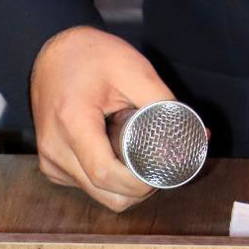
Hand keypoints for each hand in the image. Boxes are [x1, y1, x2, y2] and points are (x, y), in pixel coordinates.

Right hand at [30, 25, 174, 210]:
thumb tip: (198, 134)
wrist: (53, 52)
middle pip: (104, 194)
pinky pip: (87, 186)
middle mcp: (55, 149)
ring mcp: (50, 161)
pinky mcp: (52, 166)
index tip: (165, 170)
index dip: (140, 182)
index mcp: (72, 122)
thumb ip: (163, 103)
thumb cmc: (91, 55)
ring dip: (124, 186)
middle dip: (139, 188)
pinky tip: (118, 152)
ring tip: (139, 154)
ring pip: (97, 195)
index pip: (106, 174)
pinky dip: (109, 180)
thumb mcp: (133, 69)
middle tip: (161, 165)